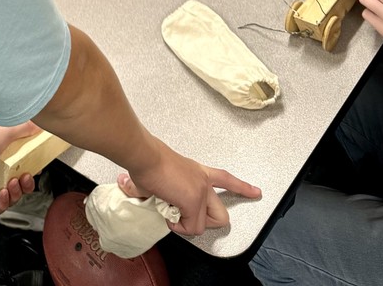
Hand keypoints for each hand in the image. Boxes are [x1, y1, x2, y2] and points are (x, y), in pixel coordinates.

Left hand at [0, 122, 37, 215]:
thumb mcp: (5, 130)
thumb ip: (25, 127)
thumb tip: (40, 124)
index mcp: (1, 153)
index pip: (21, 163)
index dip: (31, 167)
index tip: (38, 167)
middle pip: (18, 181)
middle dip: (27, 183)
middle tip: (26, 177)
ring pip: (11, 196)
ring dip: (17, 192)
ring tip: (13, 184)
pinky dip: (4, 203)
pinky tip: (3, 194)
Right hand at [117, 142, 260, 235]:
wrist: (144, 155)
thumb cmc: (147, 159)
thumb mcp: (159, 174)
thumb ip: (153, 185)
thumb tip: (126, 185)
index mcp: (197, 171)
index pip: (226, 179)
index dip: (242, 188)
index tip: (256, 192)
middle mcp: (203, 180)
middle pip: (222, 214)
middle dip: (207, 223)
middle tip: (189, 219)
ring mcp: (199, 191)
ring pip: (203, 225)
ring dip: (186, 225)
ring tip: (171, 213)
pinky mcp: (192, 201)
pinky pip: (189, 226)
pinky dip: (177, 225)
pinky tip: (167, 213)